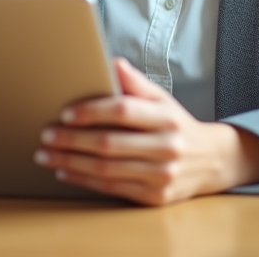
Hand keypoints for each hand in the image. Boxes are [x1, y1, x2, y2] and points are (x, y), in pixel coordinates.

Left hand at [33, 58, 258, 205]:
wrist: (211, 161)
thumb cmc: (177, 125)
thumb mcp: (163, 99)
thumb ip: (136, 83)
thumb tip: (112, 62)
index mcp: (166, 117)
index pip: (124, 111)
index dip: (92, 111)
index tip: (66, 112)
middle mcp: (166, 147)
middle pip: (109, 143)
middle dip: (72, 140)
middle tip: (46, 135)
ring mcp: (161, 175)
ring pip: (107, 169)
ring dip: (71, 162)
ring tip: (47, 154)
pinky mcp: (155, 197)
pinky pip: (112, 188)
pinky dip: (84, 180)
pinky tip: (66, 171)